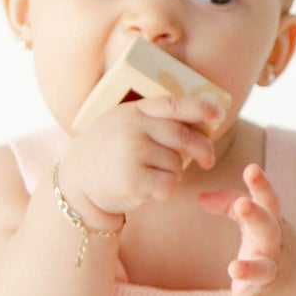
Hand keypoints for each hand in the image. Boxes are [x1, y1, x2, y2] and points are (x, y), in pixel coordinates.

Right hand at [57, 95, 223, 224]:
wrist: (77, 181)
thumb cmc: (108, 154)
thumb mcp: (123, 125)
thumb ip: (152, 122)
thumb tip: (197, 128)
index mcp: (134, 111)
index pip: (172, 104)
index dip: (198, 108)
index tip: (218, 114)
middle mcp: (133, 127)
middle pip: (184, 136)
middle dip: (203, 150)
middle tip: (208, 161)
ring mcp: (133, 151)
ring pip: (177, 164)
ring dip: (173, 174)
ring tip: (149, 175)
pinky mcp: (134, 178)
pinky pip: (170, 184)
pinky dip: (165, 191)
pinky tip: (147, 189)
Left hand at [198, 164, 295, 295]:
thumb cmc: (274, 245)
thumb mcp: (257, 223)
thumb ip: (227, 204)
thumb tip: (200, 198)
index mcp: (274, 225)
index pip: (270, 201)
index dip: (262, 186)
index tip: (252, 169)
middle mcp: (276, 249)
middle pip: (269, 230)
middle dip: (256, 218)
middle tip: (244, 205)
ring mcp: (271, 276)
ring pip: (261, 272)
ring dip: (249, 270)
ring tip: (234, 268)